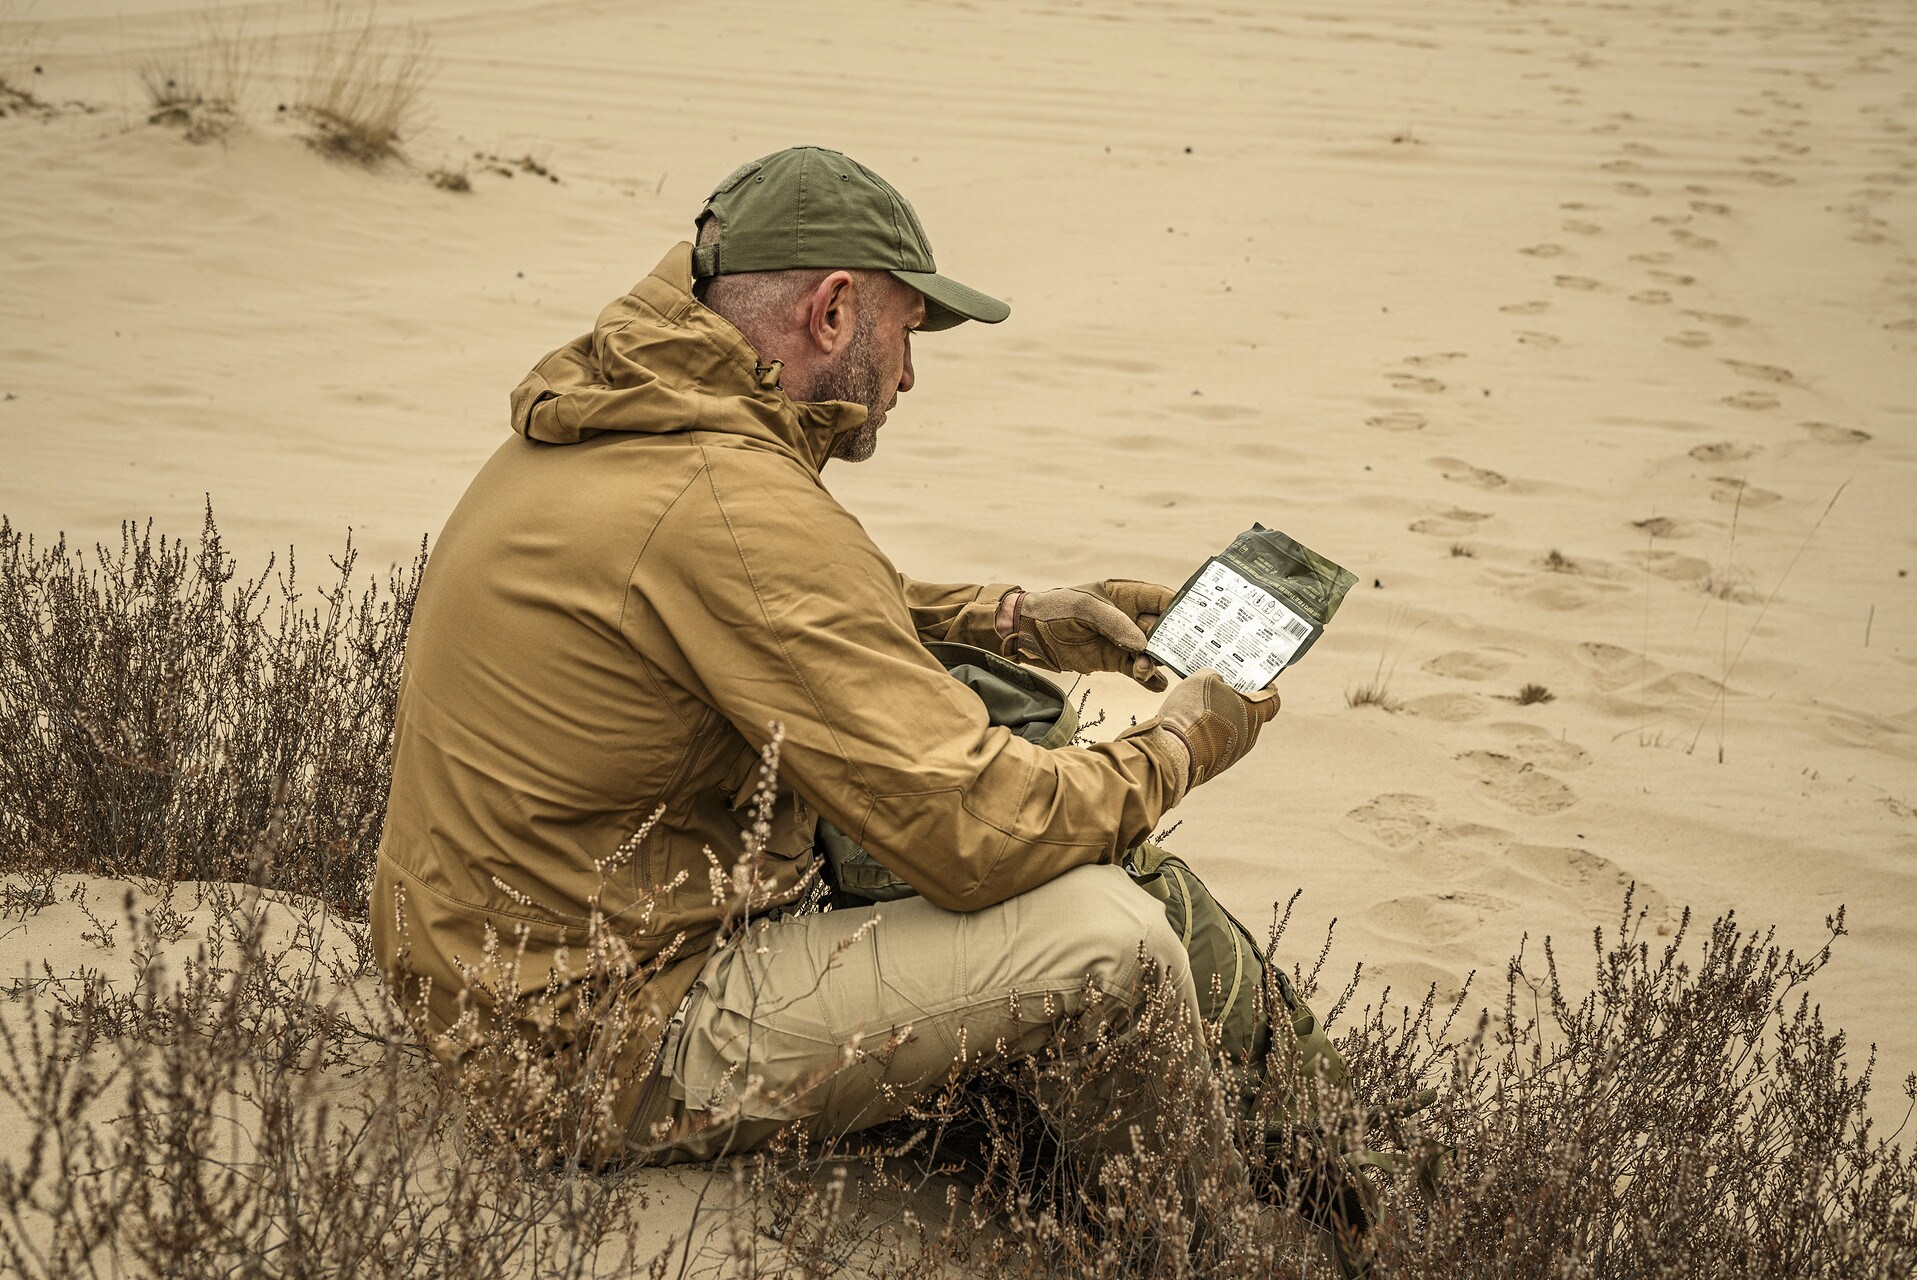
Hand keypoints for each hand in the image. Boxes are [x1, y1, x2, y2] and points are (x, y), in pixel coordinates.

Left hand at [999, 580, 1175, 688]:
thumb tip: (1142, 644)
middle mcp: (1129, 617)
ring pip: (1152, 652)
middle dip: (1169, 642)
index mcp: (1125, 595)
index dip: (1181, 608)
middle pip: (1162, 629)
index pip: (1162, 598)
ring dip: (1155, 663)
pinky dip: (1149, 679)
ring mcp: (1122, 640)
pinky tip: (1157, 686)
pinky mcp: (1113, 660)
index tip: (1197, 623)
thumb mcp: (1084, 608)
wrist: (1027, 633)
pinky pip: (1137, 669)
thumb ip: (1115, 623)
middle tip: (1168, 655)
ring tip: (1143, 670)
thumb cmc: (1054, 610)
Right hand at [1154, 670, 1278, 790]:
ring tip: (1195, 709)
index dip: (1265, 690)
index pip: (1272, 701)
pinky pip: (1215, 745)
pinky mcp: (1215, 766)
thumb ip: (1215, 676)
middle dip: (1233, 702)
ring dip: (1217, 719)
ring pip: (1230, 731)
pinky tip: (1188, 727)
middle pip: (1247, 715)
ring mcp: (1232, 754)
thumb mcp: (1202, 679)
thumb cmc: (1194, 713)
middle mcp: (1249, 737)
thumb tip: (1217, 682)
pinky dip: (1205, 735)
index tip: (1254, 684)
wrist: (1174, 752)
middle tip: (1215, 690)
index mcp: (1254, 714)